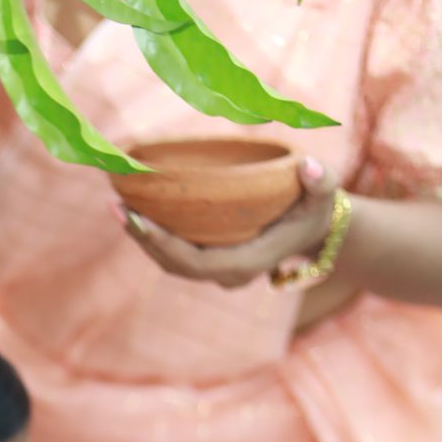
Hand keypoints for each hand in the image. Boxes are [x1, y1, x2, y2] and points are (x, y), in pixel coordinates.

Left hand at [117, 157, 338, 289]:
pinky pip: (174, 253)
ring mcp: (216, 269)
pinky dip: (152, 235)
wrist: (314, 228)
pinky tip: (133, 210)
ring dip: (141, 238)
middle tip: (116, 206)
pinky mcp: (208, 257)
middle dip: (143, 239)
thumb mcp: (324, 192)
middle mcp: (227, 273)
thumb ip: (321, 181)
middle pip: (174, 264)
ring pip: (170, 261)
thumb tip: (309, 168)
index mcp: (248, 262)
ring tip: (117, 206)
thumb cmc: (316, 206)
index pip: (197, 262)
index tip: (140, 220)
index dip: (165, 245)